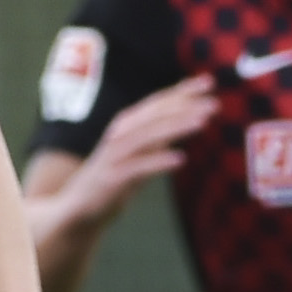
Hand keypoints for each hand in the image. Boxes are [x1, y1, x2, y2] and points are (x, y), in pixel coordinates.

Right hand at [61, 77, 220, 218]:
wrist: (76, 209)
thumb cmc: (111, 181)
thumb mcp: (138, 154)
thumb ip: (159, 137)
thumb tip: (189, 120)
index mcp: (126, 126)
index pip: (157, 103)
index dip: (182, 91)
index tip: (209, 82)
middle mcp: (120, 135)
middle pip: (155, 115)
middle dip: (186, 106)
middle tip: (215, 103)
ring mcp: (114, 156)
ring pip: (148, 136)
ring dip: (176, 127)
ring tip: (202, 122)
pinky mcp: (112, 180)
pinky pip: (138, 168)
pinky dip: (159, 162)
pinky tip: (181, 160)